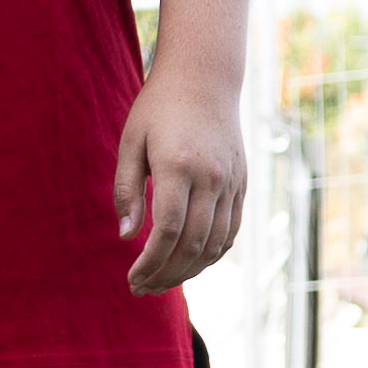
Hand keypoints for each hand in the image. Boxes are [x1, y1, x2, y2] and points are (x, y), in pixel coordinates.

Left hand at [110, 63, 246, 294]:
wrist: (205, 78)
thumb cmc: (158, 108)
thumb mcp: (131, 142)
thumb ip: (126, 190)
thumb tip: (127, 236)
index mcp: (178, 165)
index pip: (168, 230)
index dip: (150, 262)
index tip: (132, 278)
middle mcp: (211, 177)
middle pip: (192, 244)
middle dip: (166, 274)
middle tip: (142, 289)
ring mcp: (231, 182)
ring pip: (215, 243)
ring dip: (188, 271)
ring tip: (161, 282)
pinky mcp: (241, 183)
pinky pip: (230, 231)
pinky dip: (211, 254)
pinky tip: (188, 263)